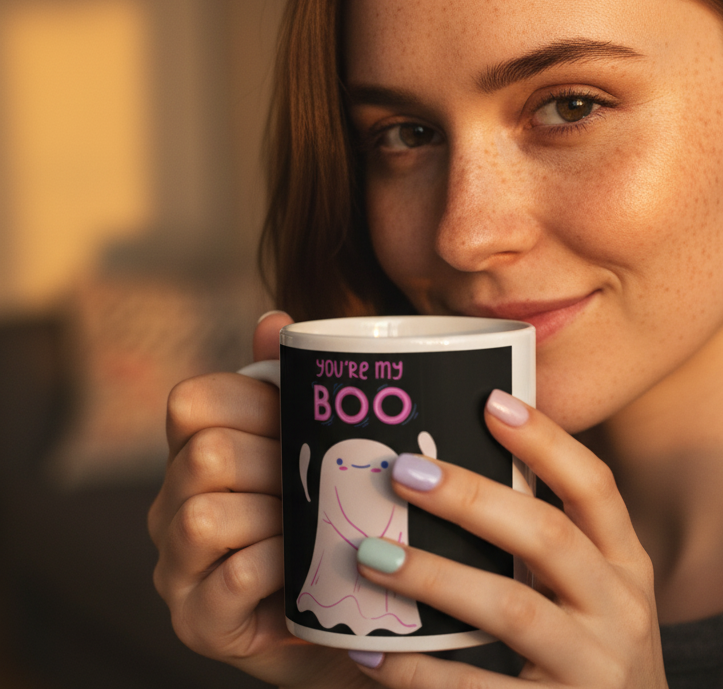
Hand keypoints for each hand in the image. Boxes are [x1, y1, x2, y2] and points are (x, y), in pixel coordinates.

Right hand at [148, 312, 376, 688]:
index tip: (299, 416)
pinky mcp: (199, 621)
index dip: (251, 401)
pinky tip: (307, 566)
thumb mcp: (307, 443)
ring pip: (207, 515)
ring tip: (315, 524)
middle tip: (317, 477)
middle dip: (272, 462)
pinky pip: (235, 576)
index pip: (192, 401)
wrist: (336, 610)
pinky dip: (281, 564)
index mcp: (193, 453)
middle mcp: (169, 505)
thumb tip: (274, 319)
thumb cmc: (317, 514)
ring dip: (277, 516)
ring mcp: (177, 566)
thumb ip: (287, 382)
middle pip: (205, 454)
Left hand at [350, 391, 667, 687]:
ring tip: (371, 555)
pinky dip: (420, 672)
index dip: (547, 441)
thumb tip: (459, 477)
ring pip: (510, 608)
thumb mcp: (593, 594)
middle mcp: (621, 610)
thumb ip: (546, 545)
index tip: (491, 401)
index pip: (594, 487)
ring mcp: (595, 669)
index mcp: (626, 566)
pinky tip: (371, 651)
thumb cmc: (594, 654)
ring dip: (435, 576)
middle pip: (547, 536)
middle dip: (473, 499)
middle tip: (404, 472)